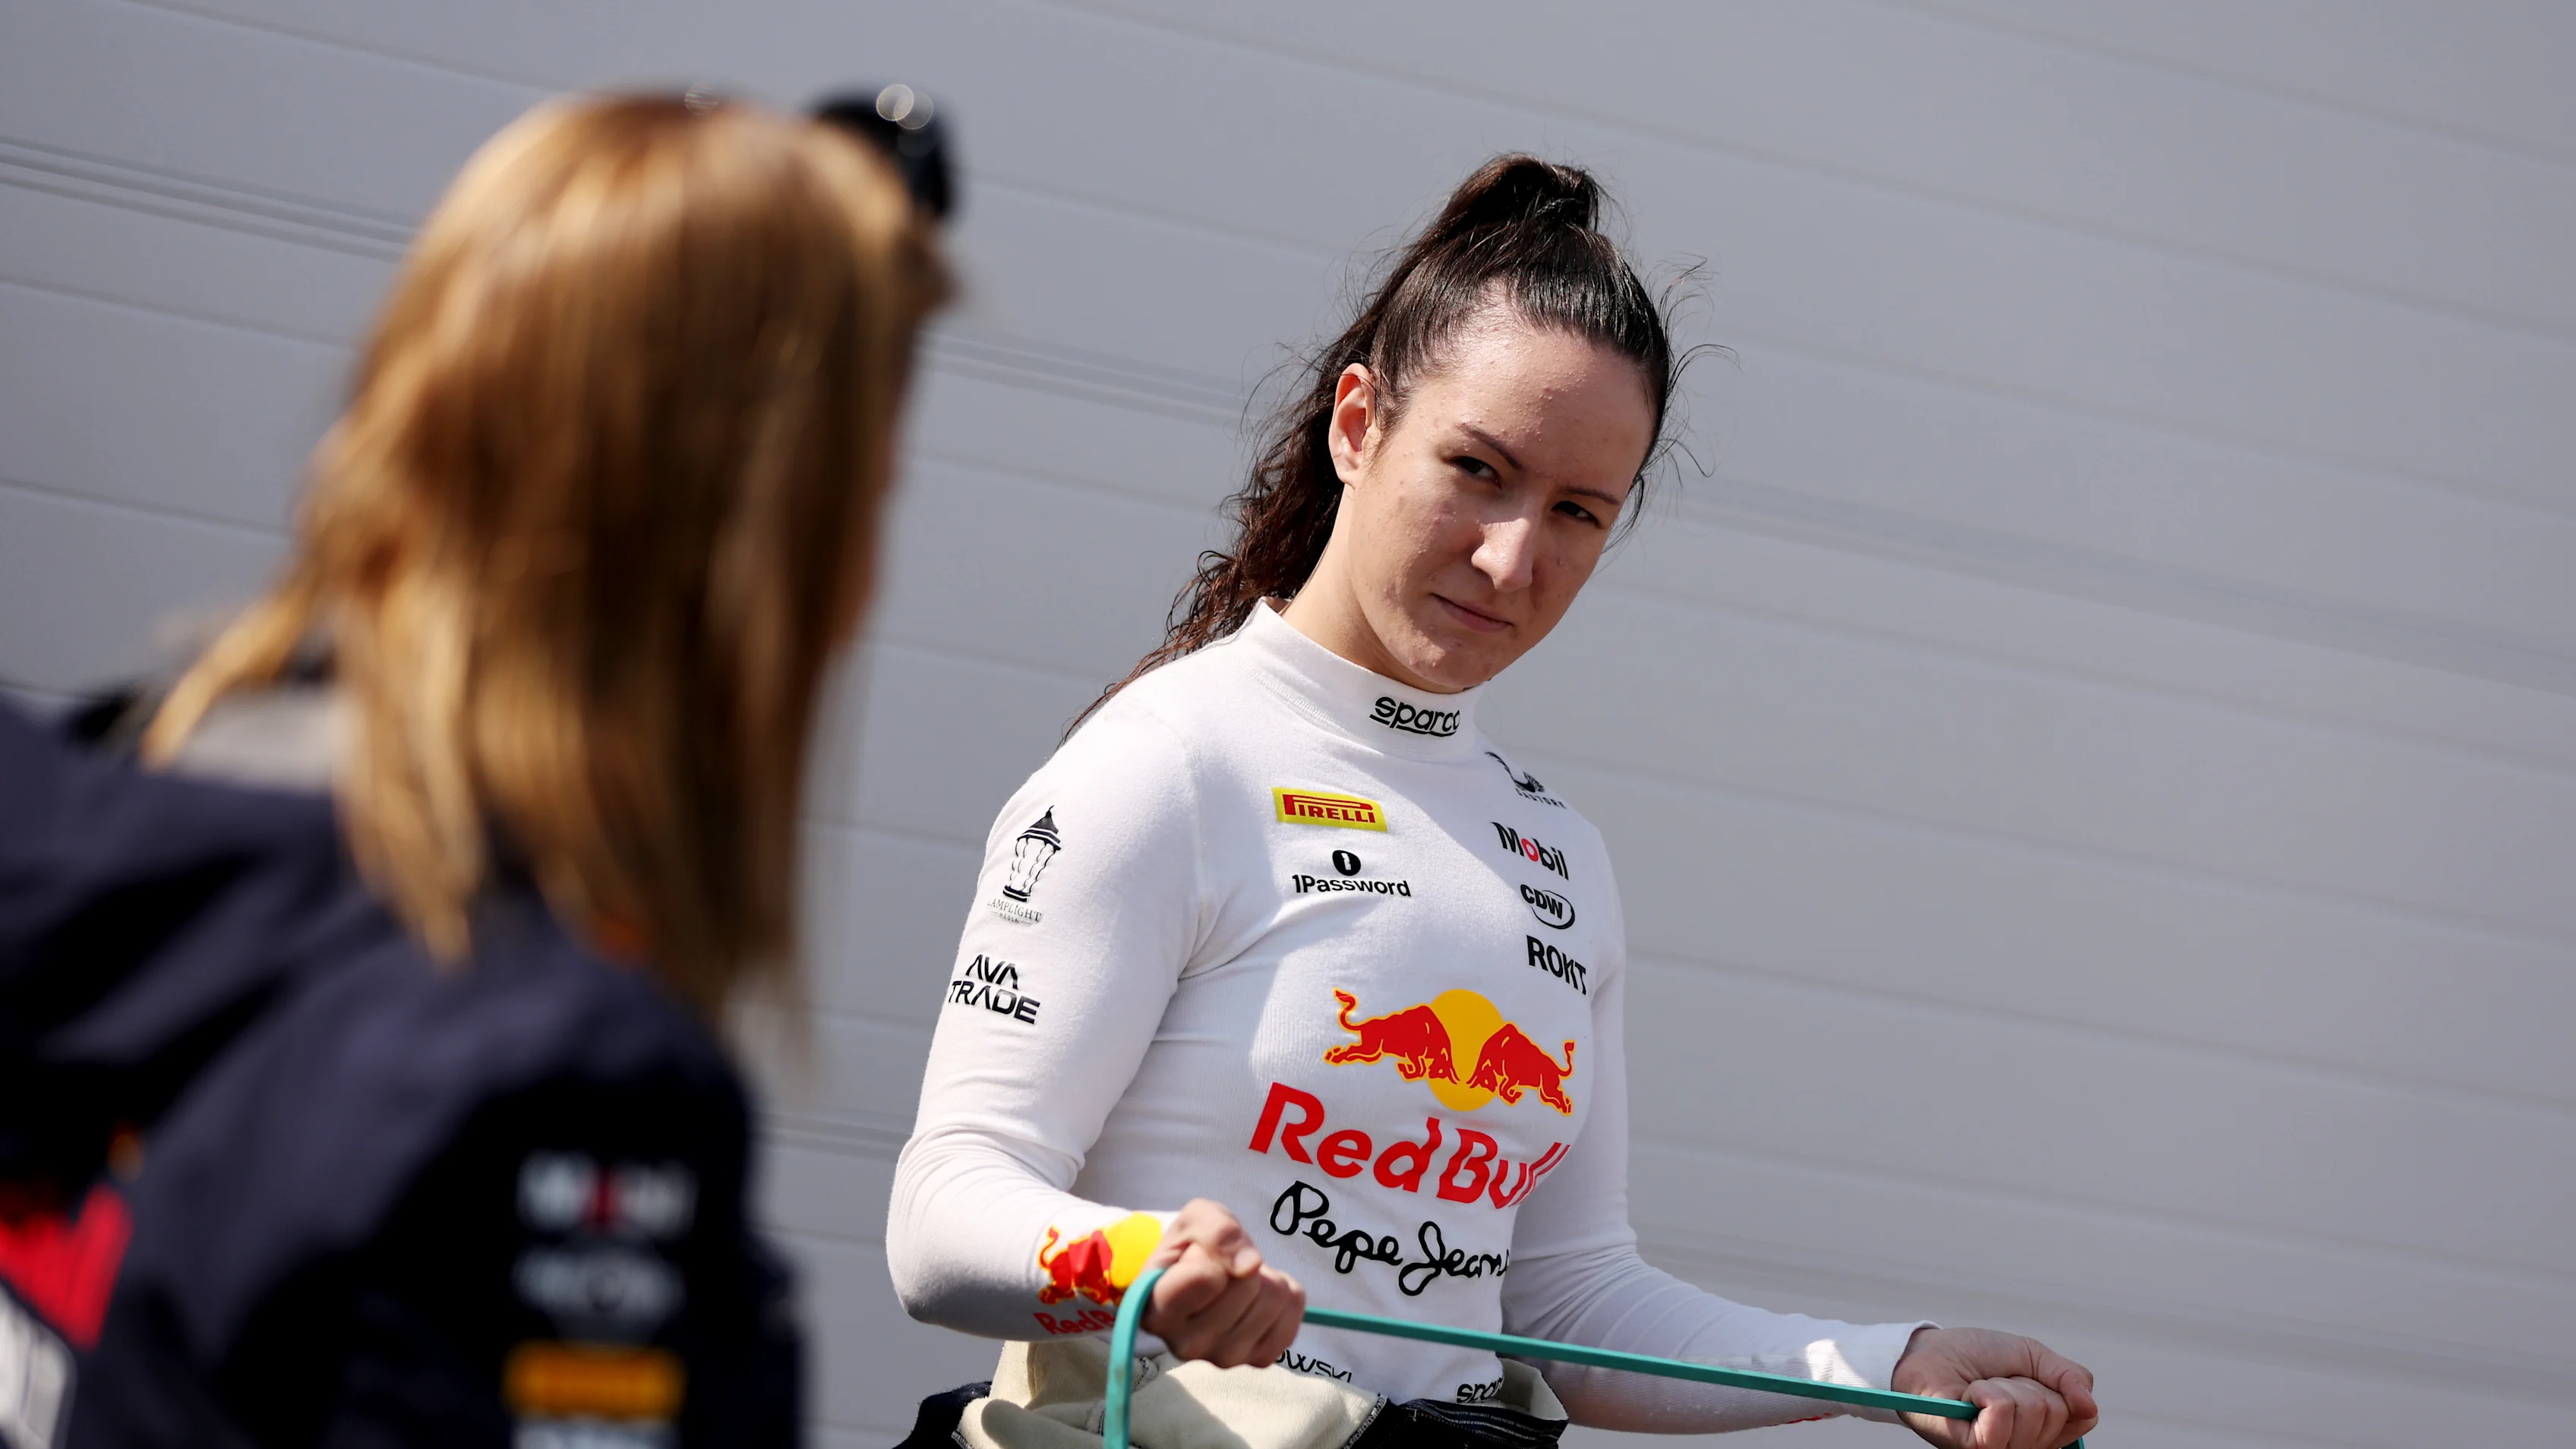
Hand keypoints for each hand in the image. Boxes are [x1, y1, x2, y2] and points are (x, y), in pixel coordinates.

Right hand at [1137, 1198, 1305, 1368]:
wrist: (1202, 1276)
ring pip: (1274, 1297)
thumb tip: (1250, 1265)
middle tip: (1221, 1268)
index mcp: (1157, 1311)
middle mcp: (1186, 1345)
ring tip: (1237, 1281)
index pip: (1205, 1278)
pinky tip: (1257, 1297)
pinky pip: (1294, 1310)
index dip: (1211, 1254)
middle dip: (1240, 1262)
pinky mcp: (1259, 1358)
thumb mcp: (1194, 1219)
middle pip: (1247, 1284)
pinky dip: (1284, 1292)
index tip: (1198, 1255)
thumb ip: (1215, 1230)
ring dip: (1263, 1277)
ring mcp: (1224, 1357)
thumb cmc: (1190, 1248)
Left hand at [1890, 1326, 2097, 1448]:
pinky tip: (1969, 1395)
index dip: (2060, 1389)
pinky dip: (1986, 1392)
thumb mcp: (2033, 1356)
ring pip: (2031, 1411)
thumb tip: (2090, 1407)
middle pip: (2056, 1412)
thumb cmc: (1976, 1357)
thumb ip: (2070, 1378)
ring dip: (2002, 1386)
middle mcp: (2026, 1445)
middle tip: (1997, 1382)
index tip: (2029, 1379)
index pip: (2082, 1417)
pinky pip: (2001, 1413)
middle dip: (2026, 1383)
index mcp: (2044, 1429)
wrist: (1927, 1352)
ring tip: (1979, 1389)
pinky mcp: (1975, 1448)